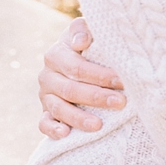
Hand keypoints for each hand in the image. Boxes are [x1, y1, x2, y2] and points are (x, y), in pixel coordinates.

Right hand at [38, 17, 125, 138]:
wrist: (81, 59)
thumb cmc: (91, 45)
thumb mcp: (88, 32)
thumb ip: (83, 30)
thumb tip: (82, 41)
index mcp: (56, 55)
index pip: (76, 67)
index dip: (99, 74)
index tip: (122, 80)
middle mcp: (47, 76)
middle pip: (70, 89)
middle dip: (96, 97)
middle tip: (120, 102)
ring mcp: (45, 96)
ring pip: (58, 108)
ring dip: (79, 118)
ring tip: (98, 125)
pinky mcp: (46, 112)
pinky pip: (43, 123)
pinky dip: (53, 130)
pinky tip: (66, 134)